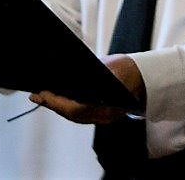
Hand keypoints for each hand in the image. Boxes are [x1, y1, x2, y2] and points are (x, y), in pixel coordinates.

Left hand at [29, 54, 145, 123]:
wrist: (147, 75)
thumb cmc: (129, 68)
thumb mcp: (109, 66)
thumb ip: (88, 72)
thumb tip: (63, 73)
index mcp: (109, 104)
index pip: (77, 108)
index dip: (57, 101)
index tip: (43, 92)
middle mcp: (107, 115)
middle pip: (74, 114)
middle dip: (53, 104)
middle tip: (37, 95)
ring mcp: (107, 117)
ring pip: (76, 117)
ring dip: (58, 107)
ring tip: (42, 97)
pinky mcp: (105, 115)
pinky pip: (82, 116)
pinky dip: (68, 108)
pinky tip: (59, 100)